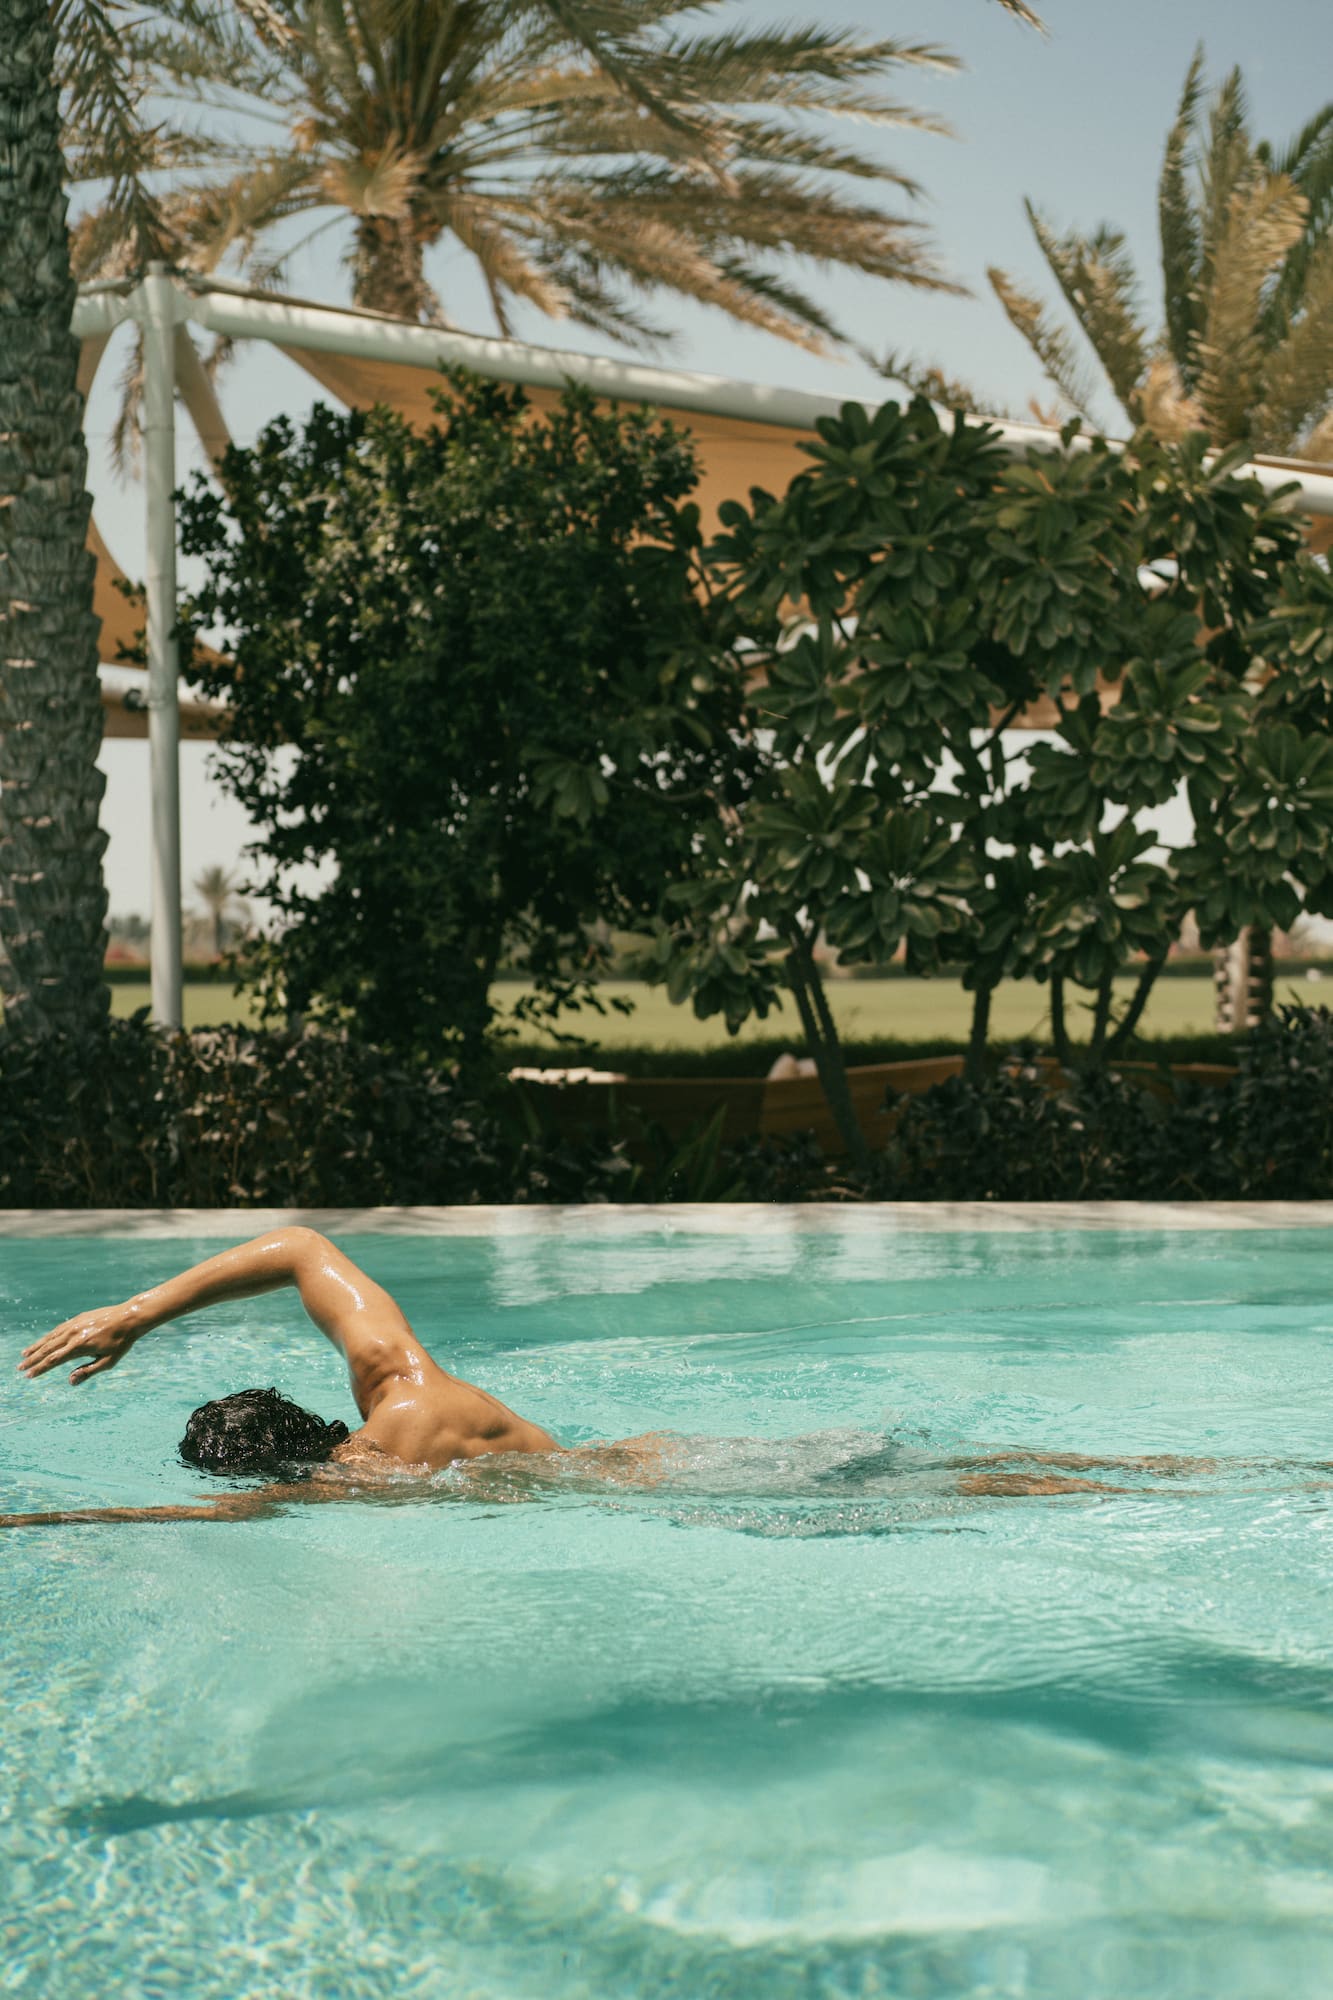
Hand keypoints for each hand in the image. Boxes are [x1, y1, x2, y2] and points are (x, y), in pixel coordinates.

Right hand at [19, 1301, 144, 1385]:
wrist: (129, 1317)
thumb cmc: (121, 1342)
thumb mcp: (108, 1361)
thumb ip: (88, 1371)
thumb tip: (70, 1381)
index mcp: (79, 1347)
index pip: (54, 1361)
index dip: (40, 1369)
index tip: (28, 1376)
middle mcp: (73, 1335)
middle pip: (47, 1349)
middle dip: (33, 1360)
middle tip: (20, 1368)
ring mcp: (74, 1325)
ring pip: (50, 1338)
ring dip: (36, 1347)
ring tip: (24, 1355)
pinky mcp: (78, 1319)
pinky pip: (58, 1330)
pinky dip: (47, 1337)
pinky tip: (42, 1342)